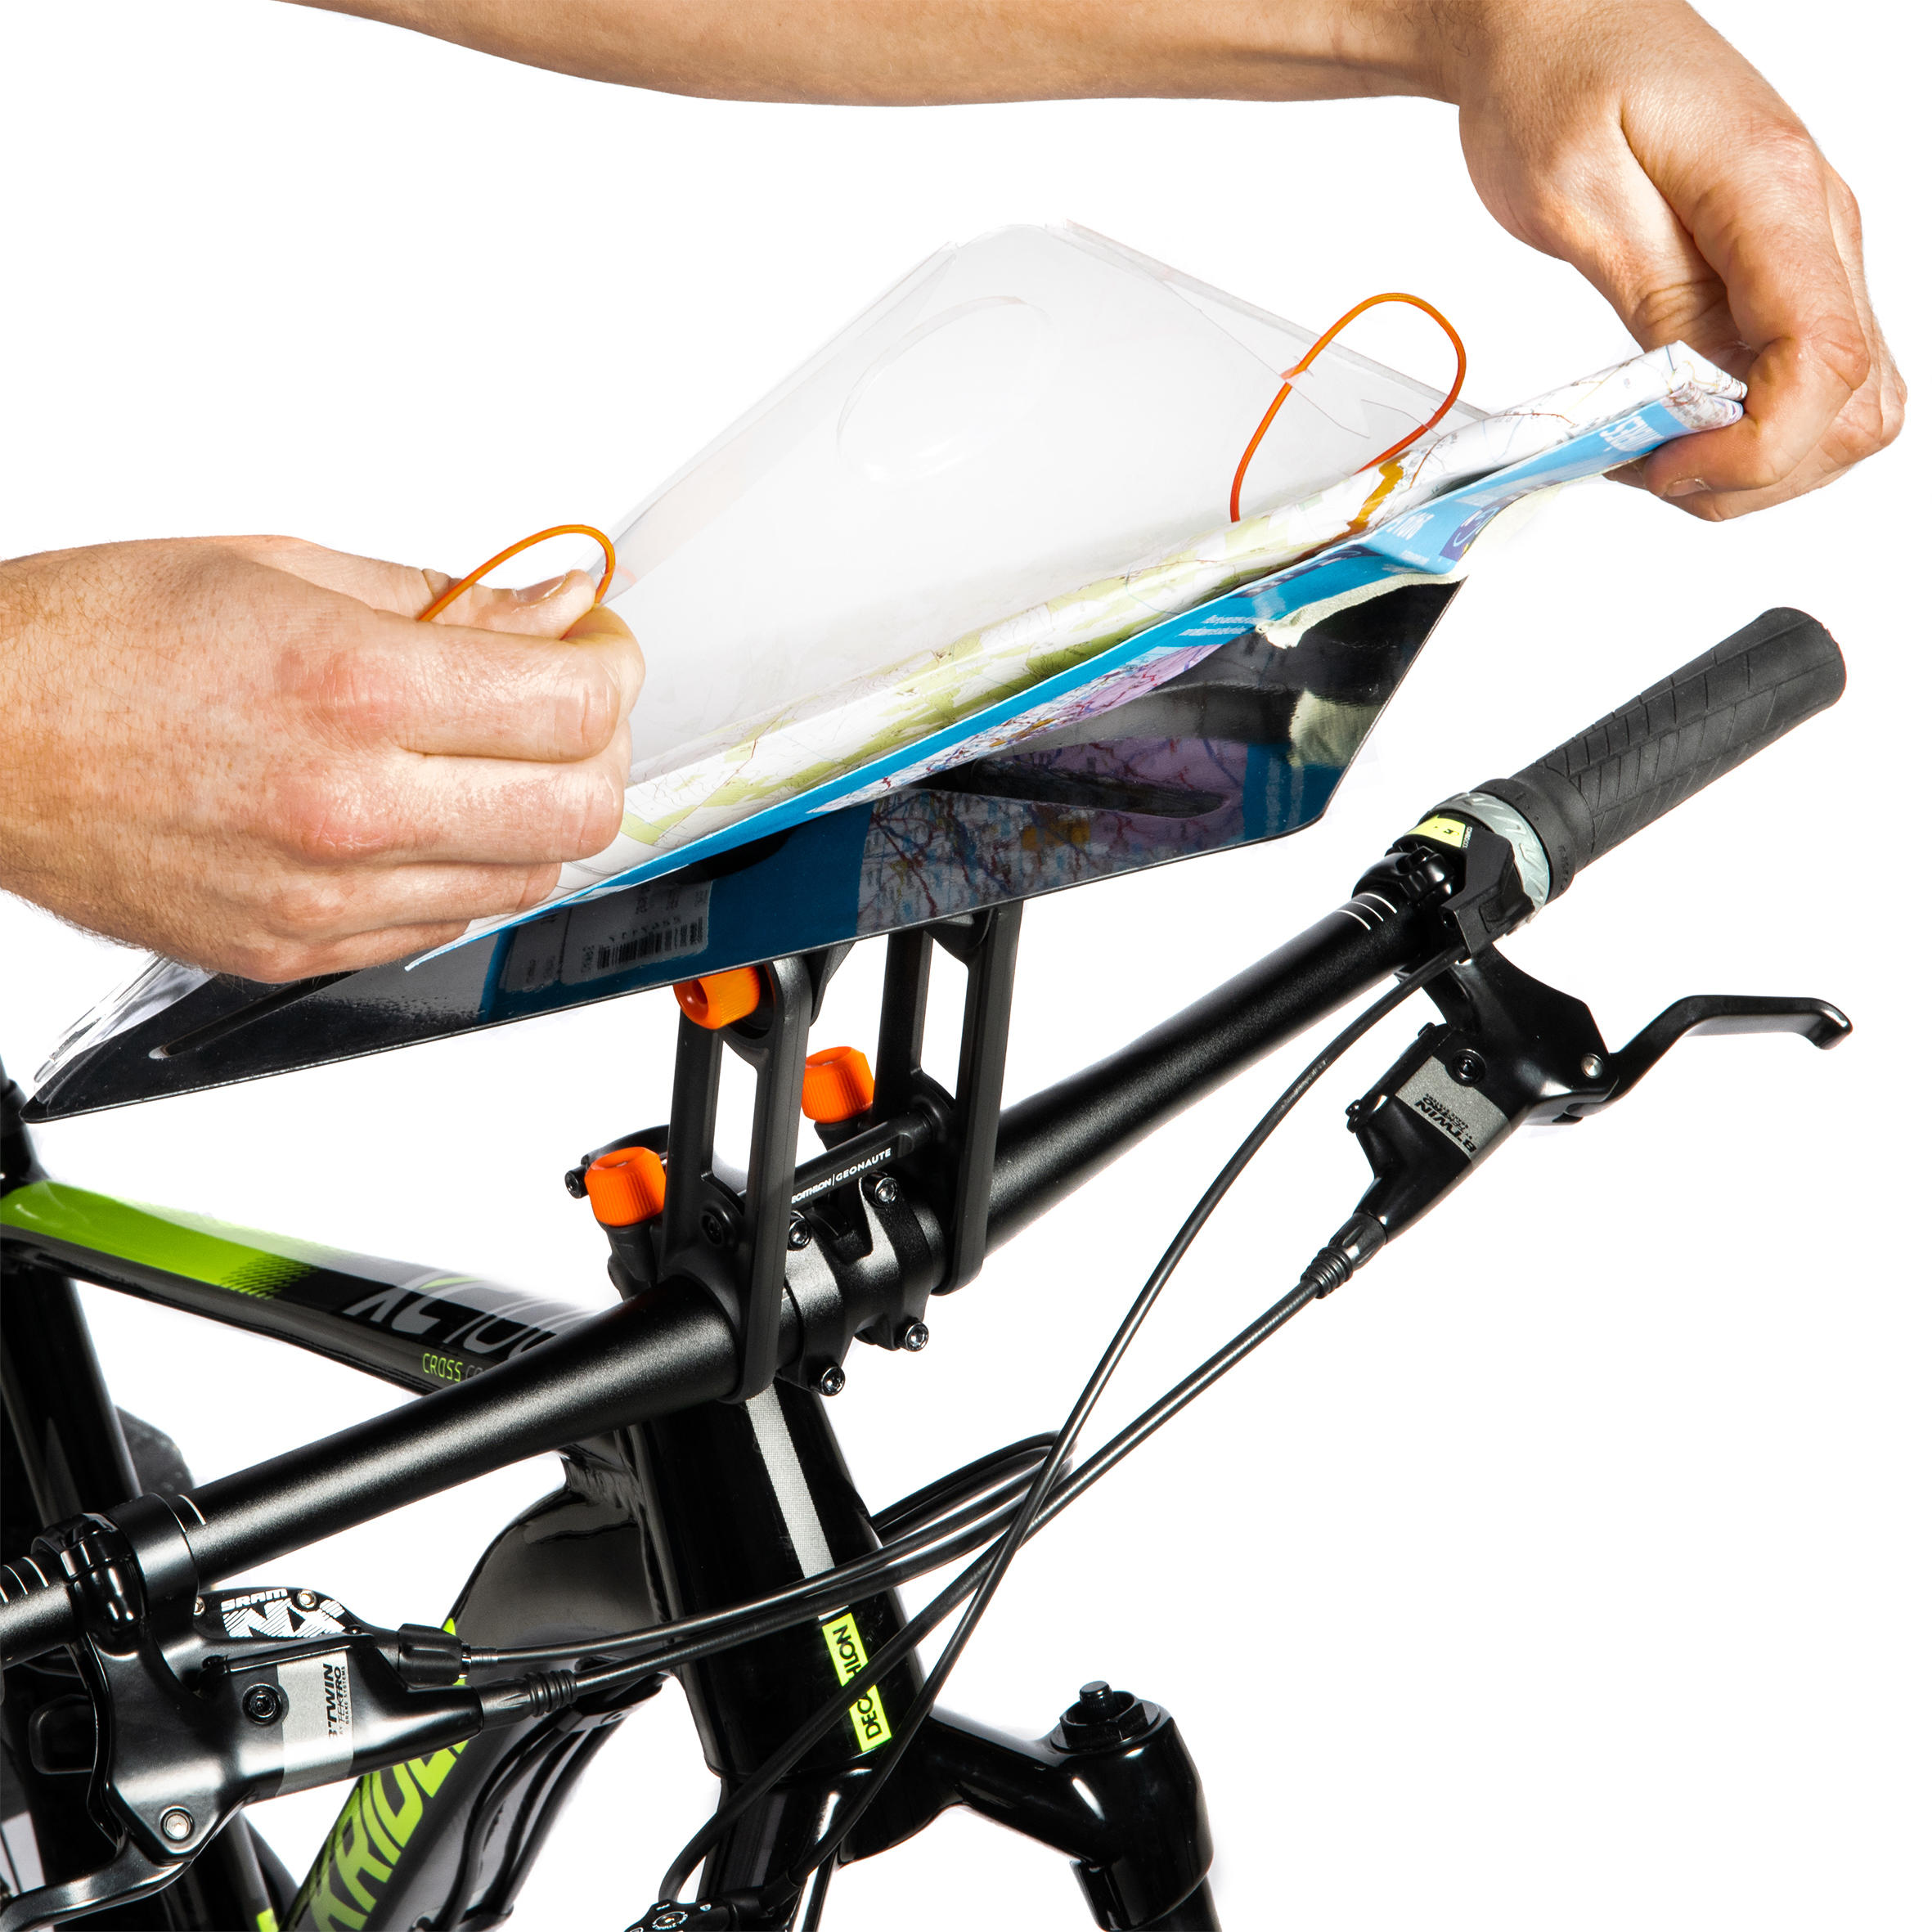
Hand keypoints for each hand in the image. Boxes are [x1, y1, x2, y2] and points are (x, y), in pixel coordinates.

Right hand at [0, 536, 641, 980]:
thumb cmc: (98, 641)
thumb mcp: (285, 569)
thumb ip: (451, 600)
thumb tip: (557, 607)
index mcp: (353, 690)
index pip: (576, 705)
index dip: (613, 669)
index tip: (596, 648)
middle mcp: (351, 808)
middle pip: (581, 808)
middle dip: (601, 746)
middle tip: (567, 703)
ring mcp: (327, 897)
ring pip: (530, 878)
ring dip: (540, 812)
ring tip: (489, 756)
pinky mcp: (298, 950)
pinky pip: (448, 923)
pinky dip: (467, 867)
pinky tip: (424, 812)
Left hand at [1442, 0, 1902, 517]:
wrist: (1555, 19)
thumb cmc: (1556, 82)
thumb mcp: (1575, 197)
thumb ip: (1652, 299)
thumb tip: (1695, 394)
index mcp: (1773, 194)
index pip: (1825, 362)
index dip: (1757, 449)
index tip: (1665, 467)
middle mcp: (1816, 223)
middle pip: (1855, 404)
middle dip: (1757, 471)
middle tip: (1650, 468)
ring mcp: (1809, 250)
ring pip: (1846, 405)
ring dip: (1757, 461)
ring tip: (1656, 452)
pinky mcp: (1779, 271)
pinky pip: (1805, 377)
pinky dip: (1748, 427)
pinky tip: (1673, 423)